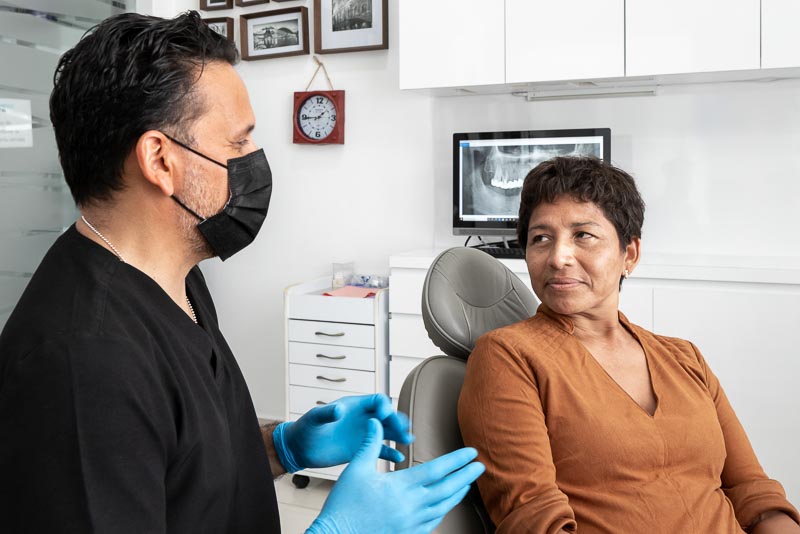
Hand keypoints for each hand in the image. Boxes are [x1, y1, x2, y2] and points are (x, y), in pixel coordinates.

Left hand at [278, 394, 412, 470]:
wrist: (301, 448)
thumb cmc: (306, 428)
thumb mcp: (314, 418)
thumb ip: (326, 413)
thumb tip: (339, 409)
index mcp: (353, 407)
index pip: (377, 401)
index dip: (383, 406)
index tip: (383, 416)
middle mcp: (362, 419)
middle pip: (387, 416)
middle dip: (397, 420)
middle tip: (404, 429)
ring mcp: (363, 435)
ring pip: (387, 432)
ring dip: (399, 435)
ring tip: (408, 440)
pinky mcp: (362, 450)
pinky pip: (380, 450)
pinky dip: (390, 453)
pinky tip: (398, 458)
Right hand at [306, 419, 484, 533]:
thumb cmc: (343, 505)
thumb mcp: (355, 469)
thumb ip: (370, 444)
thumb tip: (376, 421)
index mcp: (401, 487)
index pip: (437, 469)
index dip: (456, 460)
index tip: (471, 452)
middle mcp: (411, 506)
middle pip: (447, 488)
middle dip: (465, 476)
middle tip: (479, 466)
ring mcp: (411, 523)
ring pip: (443, 506)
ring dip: (458, 493)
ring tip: (467, 484)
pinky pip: (433, 522)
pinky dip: (443, 511)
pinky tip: (445, 505)